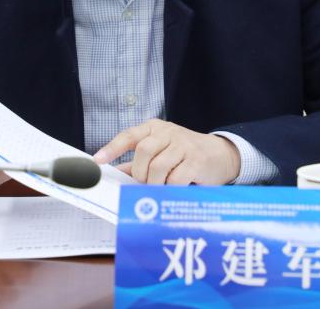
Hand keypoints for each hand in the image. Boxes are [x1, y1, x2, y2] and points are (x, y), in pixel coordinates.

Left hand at [93, 119, 240, 184]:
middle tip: (144, 183)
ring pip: (158, 166)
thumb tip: (114, 174)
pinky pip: (176, 178)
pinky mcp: (197, 160)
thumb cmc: (185, 155)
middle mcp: (168, 132)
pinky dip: (170, 188)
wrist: (221, 154)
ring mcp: (184, 145)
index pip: (130, 135)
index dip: (113, 147)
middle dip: (140, 172)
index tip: (98, 160)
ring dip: (155, 183)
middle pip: (144, 151)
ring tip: (159, 188)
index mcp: (155, 128)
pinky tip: (173, 190)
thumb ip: (137, 163)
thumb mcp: (161, 152)